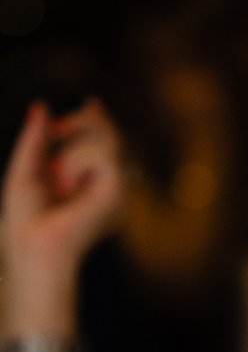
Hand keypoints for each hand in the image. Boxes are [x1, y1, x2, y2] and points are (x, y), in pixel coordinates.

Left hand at [2, 99, 122, 330]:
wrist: (34, 246)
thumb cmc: (26, 222)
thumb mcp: (24, 169)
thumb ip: (35, 138)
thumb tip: (42, 108)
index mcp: (85, 182)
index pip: (102, 142)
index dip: (97, 120)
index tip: (91, 104)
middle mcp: (104, 186)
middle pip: (110, 136)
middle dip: (85, 123)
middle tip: (58, 131)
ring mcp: (114, 190)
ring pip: (109, 141)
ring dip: (74, 150)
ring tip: (57, 176)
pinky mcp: (117, 193)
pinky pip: (105, 154)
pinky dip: (78, 160)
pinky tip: (67, 182)